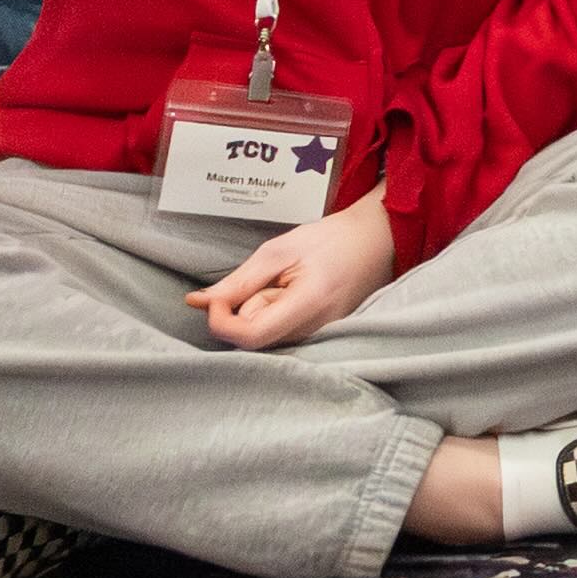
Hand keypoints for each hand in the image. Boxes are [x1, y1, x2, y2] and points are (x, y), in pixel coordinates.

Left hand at [192, 194, 403, 346]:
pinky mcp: (322, 338)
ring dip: (263, 312)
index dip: (222, 321)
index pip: (250, 336)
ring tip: (288, 285)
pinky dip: (276, 316)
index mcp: (310, 303)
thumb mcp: (278, 251)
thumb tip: (198, 303)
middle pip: (255, 337)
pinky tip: (294, 296)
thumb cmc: (330, 239)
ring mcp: (322, 337)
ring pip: (267, 337)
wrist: (377, 240)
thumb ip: (238, 282)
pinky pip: (281, 335)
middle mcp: (318, 330)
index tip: (215, 299)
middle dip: (247, 309)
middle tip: (270, 279)